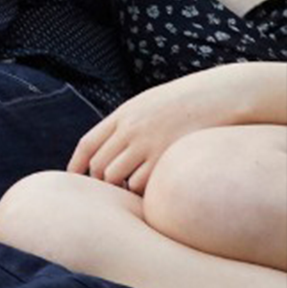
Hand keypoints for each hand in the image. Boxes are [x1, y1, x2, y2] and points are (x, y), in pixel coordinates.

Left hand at [68, 76, 245, 192]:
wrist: (217, 96)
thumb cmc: (183, 103)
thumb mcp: (147, 105)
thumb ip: (126, 124)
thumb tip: (108, 148)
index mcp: (122, 116)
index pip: (88, 144)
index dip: (76, 165)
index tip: (71, 179)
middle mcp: (130, 130)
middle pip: (99, 165)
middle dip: (100, 181)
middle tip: (111, 189)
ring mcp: (148, 144)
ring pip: (116, 177)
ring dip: (120, 188)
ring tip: (130, 191)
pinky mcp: (166, 158)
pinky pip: (142, 184)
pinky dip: (141, 191)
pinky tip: (150, 190)